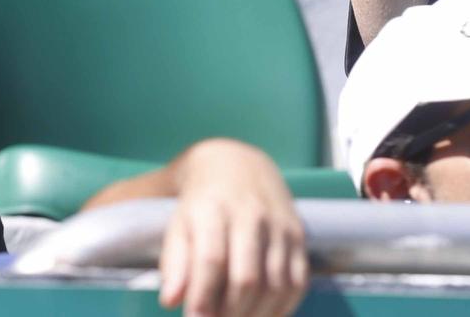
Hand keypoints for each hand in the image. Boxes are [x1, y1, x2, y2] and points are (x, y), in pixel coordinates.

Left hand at [158, 140, 307, 316]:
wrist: (240, 166)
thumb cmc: (203, 206)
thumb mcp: (179, 226)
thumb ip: (174, 264)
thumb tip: (171, 301)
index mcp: (214, 210)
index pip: (211, 260)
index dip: (203, 297)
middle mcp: (252, 215)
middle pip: (247, 278)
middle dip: (230, 314)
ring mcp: (279, 225)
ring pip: (275, 285)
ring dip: (255, 315)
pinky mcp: (298, 235)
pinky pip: (297, 282)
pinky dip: (282, 308)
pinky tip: (262, 314)